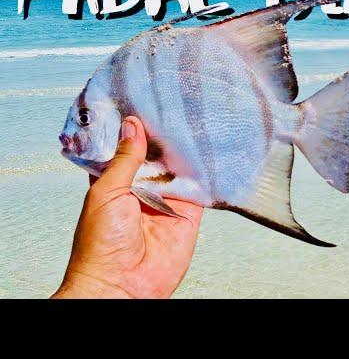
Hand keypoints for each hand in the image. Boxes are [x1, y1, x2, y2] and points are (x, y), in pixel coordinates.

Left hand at [51, 116, 203, 298]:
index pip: (128, 148)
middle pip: (157, 156)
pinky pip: (200, 189)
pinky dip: (206, 173)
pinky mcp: (188, 214)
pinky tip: (209, 152)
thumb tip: (133, 126)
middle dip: (164, 136)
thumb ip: (125, 159)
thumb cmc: (100, 245)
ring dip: (186, 151)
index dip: (134, 128)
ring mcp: (166, 201)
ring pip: (180, 169)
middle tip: (175, 106)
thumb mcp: (106, 192)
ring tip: (194, 121)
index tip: (144, 102)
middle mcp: (142, 189)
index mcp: (115, 182)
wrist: (121, 285)